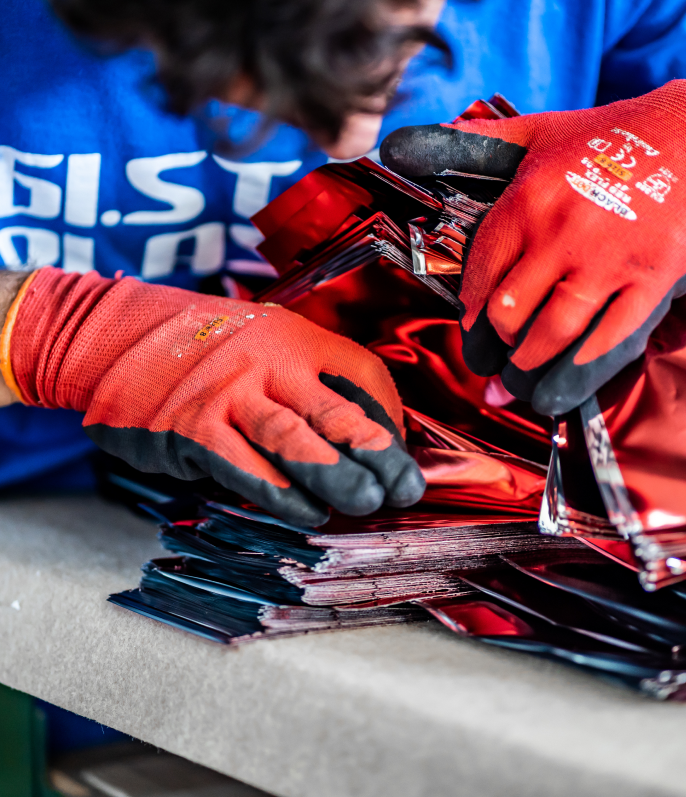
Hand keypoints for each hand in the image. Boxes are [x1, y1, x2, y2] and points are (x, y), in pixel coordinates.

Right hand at [2, 268, 424, 525]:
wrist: (117, 335)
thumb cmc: (208, 347)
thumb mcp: (268, 341)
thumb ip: (312, 379)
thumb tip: (368, 433)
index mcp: (297, 339)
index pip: (362, 376)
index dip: (390, 417)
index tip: (400, 451)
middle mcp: (269, 362)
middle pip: (338, 413)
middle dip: (378, 456)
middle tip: (406, 489)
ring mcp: (230, 395)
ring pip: (296, 443)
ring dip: (337, 480)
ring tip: (367, 504)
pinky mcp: (193, 429)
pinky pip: (246, 469)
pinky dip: (280, 494)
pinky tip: (307, 512)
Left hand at [382, 80, 685, 413]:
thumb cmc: (616, 136)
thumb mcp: (538, 130)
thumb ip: (476, 146)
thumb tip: (402, 145)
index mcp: (527, 201)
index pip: (480, 277)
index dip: (470, 316)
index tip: (471, 334)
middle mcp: (560, 234)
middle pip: (508, 315)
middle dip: (494, 352)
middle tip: (490, 370)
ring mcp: (607, 261)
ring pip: (550, 336)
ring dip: (527, 372)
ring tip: (516, 388)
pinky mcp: (650, 281)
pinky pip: (606, 342)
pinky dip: (579, 373)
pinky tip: (560, 392)